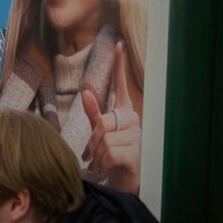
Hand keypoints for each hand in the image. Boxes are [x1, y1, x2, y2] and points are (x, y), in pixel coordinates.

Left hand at [80, 40, 141, 193]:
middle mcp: (133, 120)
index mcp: (124, 112)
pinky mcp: (135, 153)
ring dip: (97, 154)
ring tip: (104, 160)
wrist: (123, 178)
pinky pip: (108, 152)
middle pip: (103, 122)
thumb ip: (93, 113)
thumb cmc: (110, 153)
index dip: (120, 66)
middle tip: (94, 153)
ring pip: (103, 139)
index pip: (121, 86)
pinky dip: (102, 162)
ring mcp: (137, 136)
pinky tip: (109, 165)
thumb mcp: (99, 132)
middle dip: (93, 140)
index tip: (118, 44)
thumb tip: (85, 91)